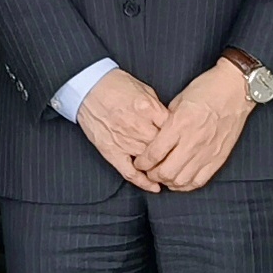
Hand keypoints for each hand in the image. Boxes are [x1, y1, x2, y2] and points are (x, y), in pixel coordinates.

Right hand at [78, 70, 169, 192]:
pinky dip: (143, 182)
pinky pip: (129, 172)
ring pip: (149, 161)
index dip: (180, 137)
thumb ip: (158, 108)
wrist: (88, 87)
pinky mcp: (111, 151)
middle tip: (180, 158)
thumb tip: (172, 123)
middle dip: (172, 153)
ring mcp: (124, 140)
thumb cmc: (116, 85)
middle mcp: (137, 126)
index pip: (173, 129)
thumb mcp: (144, 89)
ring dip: (160, 167)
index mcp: (148, 109)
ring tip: (169, 171)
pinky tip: (154, 186)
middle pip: (163, 147)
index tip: (184, 141)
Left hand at [138, 61, 255, 191]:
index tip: (139, 162)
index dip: (142, 162)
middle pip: (165, 172)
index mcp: (179, 124)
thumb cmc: (207, 89)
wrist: (236, 90)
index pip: (154, 153)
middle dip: (152, 174)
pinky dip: (186, 185)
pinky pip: (200, 181)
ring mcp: (207, 152)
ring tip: (164, 175)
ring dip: (168, 181)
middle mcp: (192, 141)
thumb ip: (166, 121)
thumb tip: (156, 137)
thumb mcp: (178, 100)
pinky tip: (180, 180)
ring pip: (181, 180)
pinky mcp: (219, 158)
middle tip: (149, 170)